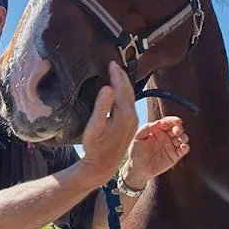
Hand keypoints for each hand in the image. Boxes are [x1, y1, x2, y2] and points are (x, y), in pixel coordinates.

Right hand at [79, 62, 137, 185]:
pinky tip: (119, 92)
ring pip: (130, 96)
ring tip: (117, 74)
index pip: (121, 88)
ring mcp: (133, 121)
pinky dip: (125, 93)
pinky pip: (129, 103)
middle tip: (115, 64)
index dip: (116, 74)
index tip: (112, 62)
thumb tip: (108, 87)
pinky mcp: (130, 125)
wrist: (103, 165)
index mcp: (124, 114)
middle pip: (129, 90)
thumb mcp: (95, 126)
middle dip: (122, 76)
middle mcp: (132, 116)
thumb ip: (102, 106)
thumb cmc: (95, 147)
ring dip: (124, 84)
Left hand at [121, 116, 189, 188]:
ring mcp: (171, 146)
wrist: (138, 168)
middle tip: (177, 131)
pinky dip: (185, 147)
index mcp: (158, 130)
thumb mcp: (138, 137)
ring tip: (181, 139)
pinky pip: (183, 150)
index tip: (178, 121)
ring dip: (184, 137)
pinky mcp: (174, 156)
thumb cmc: (136, 151)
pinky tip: (183, 147)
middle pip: (176, 129)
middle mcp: (166, 137)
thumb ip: (147, 128)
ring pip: (182, 139)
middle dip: (179, 129)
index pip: (167, 123)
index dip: (173, 121)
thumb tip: (159, 122)